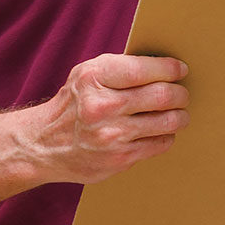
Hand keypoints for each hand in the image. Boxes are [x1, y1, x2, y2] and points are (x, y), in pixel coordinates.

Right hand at [16, 53, 187, 183]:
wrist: (42, 145)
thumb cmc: (74, 103)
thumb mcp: (87, 74)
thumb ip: (120, 67)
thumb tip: (165, 65)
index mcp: (93, 78)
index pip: (144, 69)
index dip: (169, 69)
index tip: (181, 69)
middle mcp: (101, 107)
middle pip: (162, 95)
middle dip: (180, 93)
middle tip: (182, 94)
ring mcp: (111, 136)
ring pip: (168, 122)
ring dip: (180, 116)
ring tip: (180, 113)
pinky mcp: (119, 159)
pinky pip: (160, 144)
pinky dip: (167, 136)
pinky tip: (161, 131)